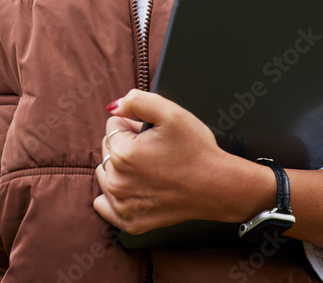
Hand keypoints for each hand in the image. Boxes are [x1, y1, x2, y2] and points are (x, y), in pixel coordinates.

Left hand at [94, 89, 258, 233]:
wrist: (217, 186)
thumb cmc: (196, 150)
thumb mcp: (171, 112)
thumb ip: (137, 100)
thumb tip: (114, 106)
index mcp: (122, 153)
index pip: (113, 125)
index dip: (134, 125)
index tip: (153, 135)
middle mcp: (117, 182)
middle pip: (107, 149)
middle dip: (127, 144)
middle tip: (155, 150)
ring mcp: (122, 205)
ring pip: (106, 173)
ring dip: (120, 167)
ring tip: (151, 168)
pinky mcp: (131, 222)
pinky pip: (105, 205)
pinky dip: (114, 196)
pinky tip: (134, 188)